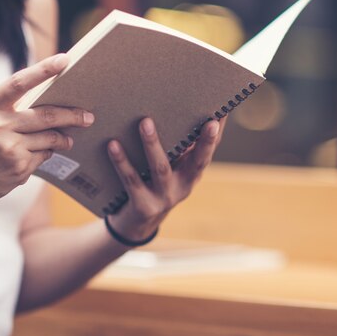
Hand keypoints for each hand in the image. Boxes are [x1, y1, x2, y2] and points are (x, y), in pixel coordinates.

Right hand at [0, 53, 93, 218]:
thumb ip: (4, 104)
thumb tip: (44, 95)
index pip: (19, 82)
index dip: (43, 70)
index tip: (64, 60)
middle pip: (47, 115)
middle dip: (73, 115)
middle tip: (88, 116)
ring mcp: (9, 149)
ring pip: (50, 138)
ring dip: (62, 139)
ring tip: (66, 139)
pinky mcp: (18, 169)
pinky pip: (44, 156)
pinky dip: (45, 154)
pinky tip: (33, 156)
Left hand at [105, 117, 222, 242]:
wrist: (136, 225)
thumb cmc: (153, 184)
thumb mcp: (170, 169)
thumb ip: (177, 148)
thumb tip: (178, 111)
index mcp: (192, 175)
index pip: (209, 152)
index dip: (216, 134)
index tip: (223, 112)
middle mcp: (183, 187)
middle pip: (197, 163)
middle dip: (206, 143)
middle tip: (210, 122)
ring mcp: (164, 198)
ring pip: (160, 168)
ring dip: (153, 144)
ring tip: (145, 122)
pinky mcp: (143, 206)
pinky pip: (131, 180)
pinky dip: (122, 162)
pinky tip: (113, 145)